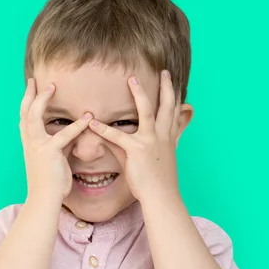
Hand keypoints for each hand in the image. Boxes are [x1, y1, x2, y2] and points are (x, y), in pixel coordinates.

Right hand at [19, 78, 92, 202]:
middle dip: (29, 94)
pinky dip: (77, 125)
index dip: (27, 103)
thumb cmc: (51, 182)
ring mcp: (37, 146)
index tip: (31, 89)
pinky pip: (64, 135)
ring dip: (42, 100)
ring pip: (34, 116)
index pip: (25, 118)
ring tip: (52, 87)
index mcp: (29, 144)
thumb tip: (73, 134)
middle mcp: (29, 142)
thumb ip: (62, 144)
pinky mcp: (49, 152)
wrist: (44, 198)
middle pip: (24, 112)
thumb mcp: (55, 158)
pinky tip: (88, 117)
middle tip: (34, 80)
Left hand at [88, 70, 183, 201]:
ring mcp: (151, 141)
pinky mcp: (138, 150)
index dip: (176, 99)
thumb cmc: (159, 181)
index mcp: (169, 139)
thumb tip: (127, 139)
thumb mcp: (155, 161)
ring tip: (131, 79)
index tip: (175, 85)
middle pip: (167, 106)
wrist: (162, 197)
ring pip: (147, 111)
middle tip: (164, 71)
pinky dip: (103, 129)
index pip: (174, 114)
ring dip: (139, 93)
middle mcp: (163, 136)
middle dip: (166, 87)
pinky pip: (117, 136)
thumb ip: (139, 145)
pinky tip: (92, 122)